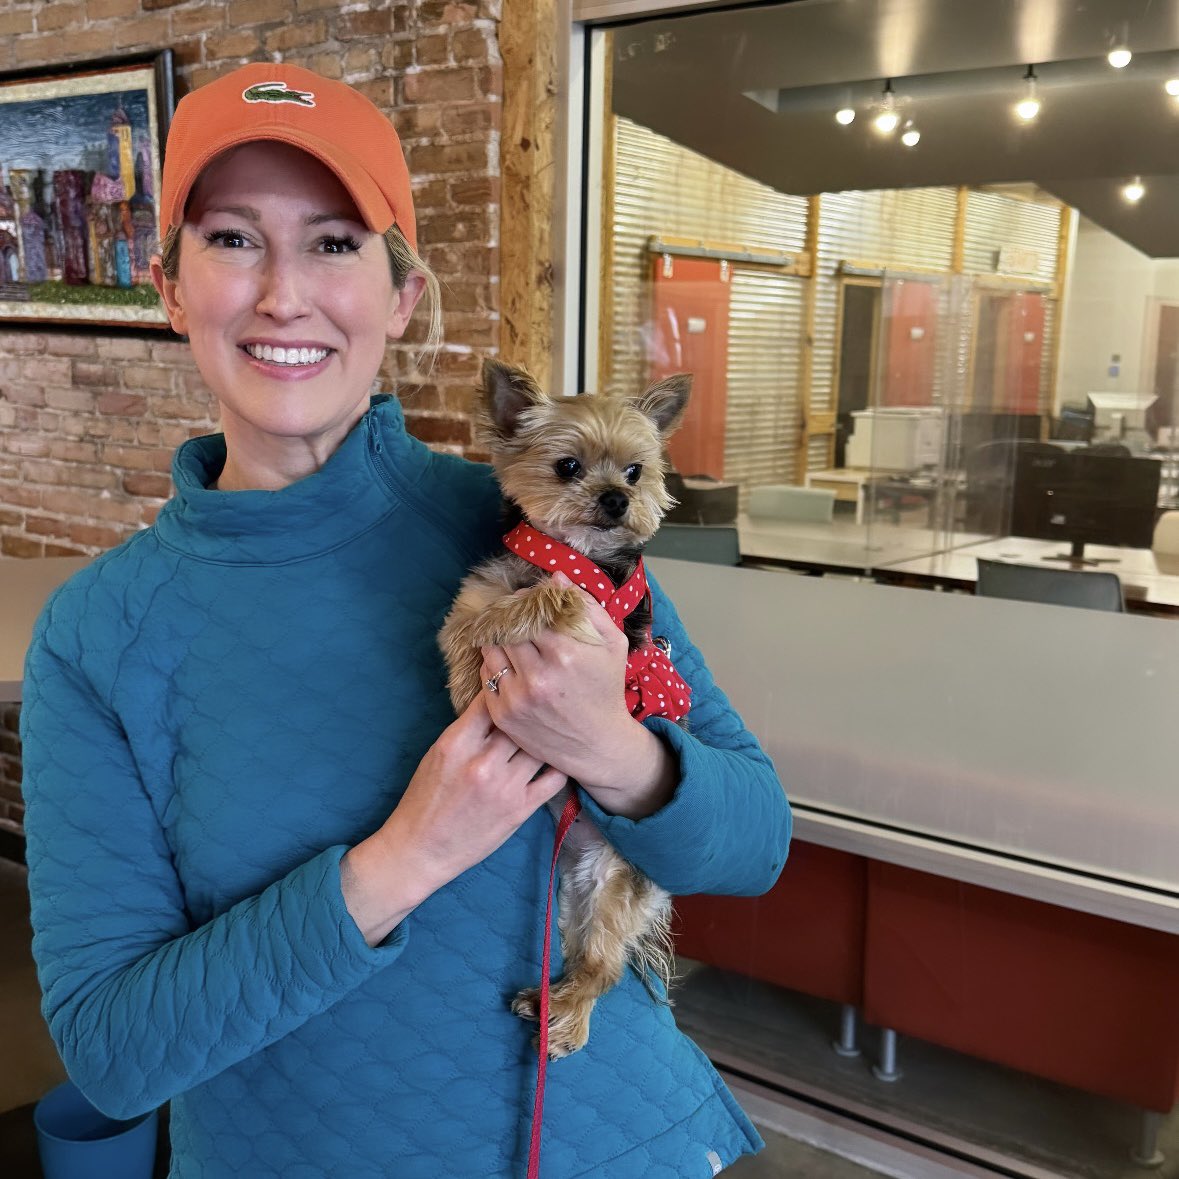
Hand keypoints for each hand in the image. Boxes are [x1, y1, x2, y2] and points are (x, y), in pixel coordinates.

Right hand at [341, 693, 565, 944]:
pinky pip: (554, 778)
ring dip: (546, 736)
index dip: (504, 688)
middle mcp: (483, 763)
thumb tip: (498, 703)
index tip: (513, 684)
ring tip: (553, 728)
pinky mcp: (521, 809)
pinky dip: (558, 764)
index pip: (490, 702)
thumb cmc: (425, 799)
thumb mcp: (438, 754)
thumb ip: (467, 729)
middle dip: (529, 711)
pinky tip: (558, 757)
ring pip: (540, 746)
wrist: (421, 848)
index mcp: (456, 744)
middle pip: (520, 721)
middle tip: (539, 703)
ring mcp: (505, 787)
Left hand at [480, 574, 677, 816]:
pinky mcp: (502, 715)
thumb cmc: (606, 690)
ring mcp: (516, 697)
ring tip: (509, 637)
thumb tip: (556, 578)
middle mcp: (537, 676)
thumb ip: (587, 607)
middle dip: (509, 617)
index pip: (530, 611)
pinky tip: (509, 664)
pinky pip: (486, 675)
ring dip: (497, 639)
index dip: (527, 602)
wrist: (598, 745)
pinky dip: (494, 665)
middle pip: (506, 628)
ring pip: (490, 650)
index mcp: (565, 653)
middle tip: (514, 614)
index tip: (529, 599)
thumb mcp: (612, 644)